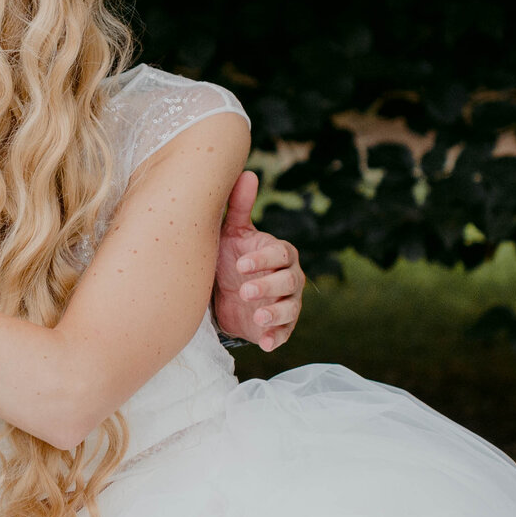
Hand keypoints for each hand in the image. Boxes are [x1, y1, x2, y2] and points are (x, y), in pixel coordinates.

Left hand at [213, 171, 304, 352]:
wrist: (225, 293)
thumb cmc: (232, 256)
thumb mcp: (232, 233)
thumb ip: (238, 206)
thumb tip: (248, 172)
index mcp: (280, 253)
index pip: (280, 254)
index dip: (263, 260)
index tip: (240, 264)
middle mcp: (290, 278)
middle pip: (289, 282)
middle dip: (268, 286)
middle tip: (244, 291)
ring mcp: (287, 304)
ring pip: (290, 309)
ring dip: (275, 314)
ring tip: (257, 317)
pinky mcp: (280, 327)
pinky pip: (284, 334)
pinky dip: (276, 339)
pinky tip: (265, 344)